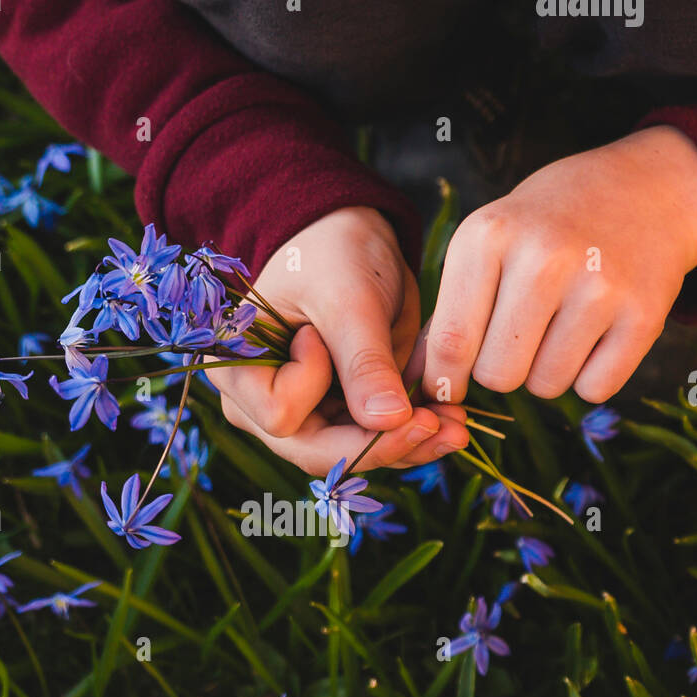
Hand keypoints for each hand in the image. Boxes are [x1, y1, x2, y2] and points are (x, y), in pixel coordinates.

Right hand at [209, 207, 468, 476]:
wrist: (352, 240)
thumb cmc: (331, 252)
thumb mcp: (347, 298)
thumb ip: (363, 361)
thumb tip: (389, 422)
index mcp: (240, 372)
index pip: (281, 415)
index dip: (314, 387)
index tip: (323, 337)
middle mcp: (262, 408)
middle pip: (318, 452)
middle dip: (379, 443)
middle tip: (438, 426)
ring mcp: (304, 418)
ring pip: (354, 457)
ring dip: (407, 445)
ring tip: (457, 427)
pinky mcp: (341, 420)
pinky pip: (376, 443)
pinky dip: (413, 435)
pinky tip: (450, 423)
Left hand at [419, 125, 696, 404]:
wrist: (648, 189)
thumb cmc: (549, 224)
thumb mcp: (490, 242)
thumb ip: (451, 311)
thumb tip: (423, 383)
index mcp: (490, 236)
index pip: (452, 342)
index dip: (446, 380)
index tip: (450, 388)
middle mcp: (543, 258)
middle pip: (498, 375)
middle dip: (503, 369)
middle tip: (521, 336)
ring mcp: (598, 286)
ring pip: (545, 386)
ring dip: (547, 372)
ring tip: (560, 326)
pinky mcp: (643, 314)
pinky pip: (594, 389)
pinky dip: (590, 375)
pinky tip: (596, 333)